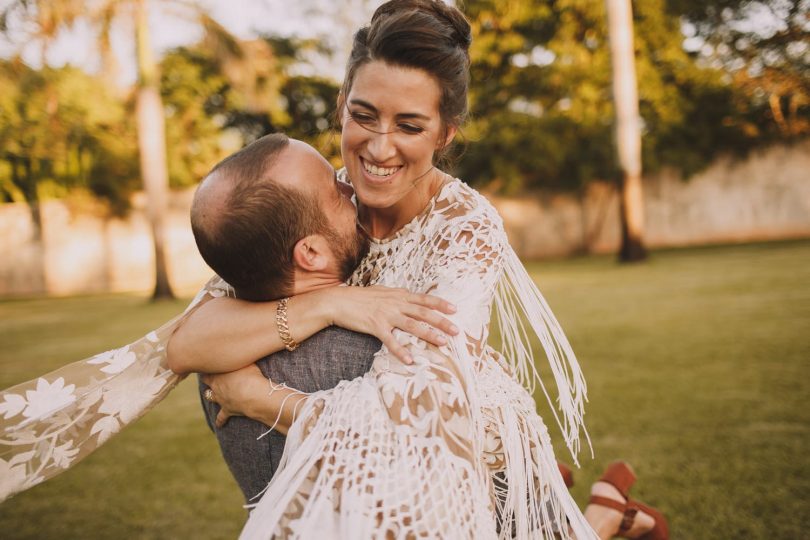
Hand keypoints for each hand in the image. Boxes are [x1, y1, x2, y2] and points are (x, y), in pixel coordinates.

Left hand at [201, 364, 266, 427]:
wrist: (253, 396)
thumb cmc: (251, 376)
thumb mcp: (248, 362)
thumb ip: (243, 358)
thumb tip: (245, 351)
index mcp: (219, 373)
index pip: (210, 367)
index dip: (211, 363)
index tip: (212, 360)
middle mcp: (216, 386)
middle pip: (207, 380)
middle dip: (207, 377)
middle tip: (209, 373)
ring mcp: (220, 399)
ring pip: (210, 396)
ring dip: (210, 395)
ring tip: (209, 394)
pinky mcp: (227, 410)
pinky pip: (221, 417)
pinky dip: (220, 421)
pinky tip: (219, 425)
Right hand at [321, 286, 458, 363]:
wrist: (338, 301)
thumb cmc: (359, 297)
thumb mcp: (382, 292)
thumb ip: (396, 295)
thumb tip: (408, 296)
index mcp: (398, 295)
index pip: (424, 299)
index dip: (440, 304)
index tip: (455, 310)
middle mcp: (395, 304)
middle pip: (424, 312)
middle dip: (442, 322)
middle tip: (456, 331)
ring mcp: (386, 314)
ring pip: (412, 325)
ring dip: (429, 334)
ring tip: (442, 343)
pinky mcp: (375, 326)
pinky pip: (390, 340)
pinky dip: (400, 350)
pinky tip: (409, 359)